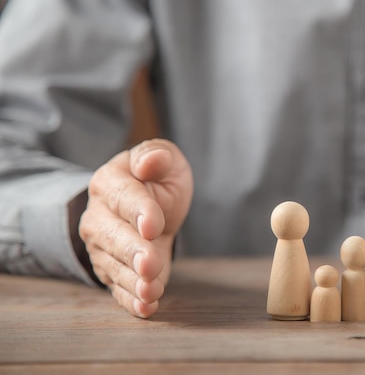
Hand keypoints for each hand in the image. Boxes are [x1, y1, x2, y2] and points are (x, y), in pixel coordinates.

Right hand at [79, 139, 192, 317]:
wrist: (151, 204)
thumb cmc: (157, 179)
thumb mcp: (165, 159)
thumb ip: (156, 156)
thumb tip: (148, 162)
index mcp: (109, 183)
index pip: (124, 197)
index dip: (139, 211)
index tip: (155, 225)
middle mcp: (99, 217)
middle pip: (114, 237)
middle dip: (133, 252)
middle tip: (150, 264)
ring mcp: (103, 248)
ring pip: (115, 266)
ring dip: (133, 281)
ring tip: (151, 291)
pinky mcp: (114, 271)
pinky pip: (118, 289)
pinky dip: (131, 300)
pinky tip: (146, 308)